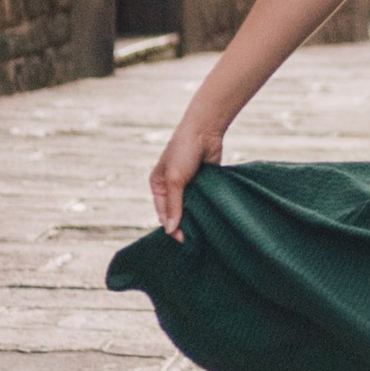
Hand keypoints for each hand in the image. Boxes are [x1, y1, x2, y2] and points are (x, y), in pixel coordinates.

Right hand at [150, 107, 227, 238]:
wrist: (205, 130)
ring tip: (203, 232)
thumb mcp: (175, 179)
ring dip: (195, 217)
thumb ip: (174, 205)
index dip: (170, 226)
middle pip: (176, 211)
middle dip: (183, 224)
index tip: (181, 239)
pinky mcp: (203, 182)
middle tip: (193, 240)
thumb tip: (170, 229)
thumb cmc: (184, 151)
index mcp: (158, 184)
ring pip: (191, 207)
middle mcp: (171, 186)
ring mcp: (188, 185)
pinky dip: (206, 208)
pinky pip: (203, 200)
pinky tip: (211, 218)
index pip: (162, 212)